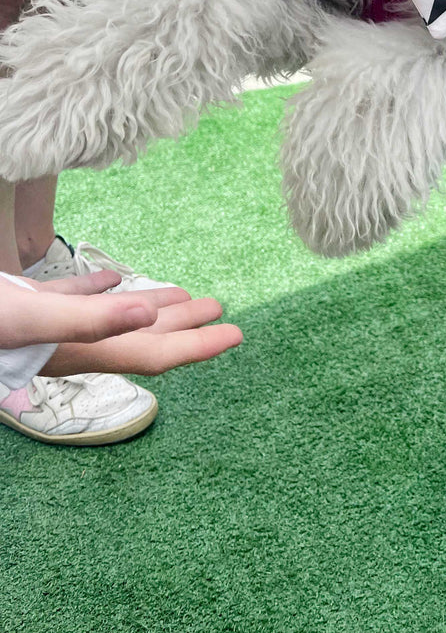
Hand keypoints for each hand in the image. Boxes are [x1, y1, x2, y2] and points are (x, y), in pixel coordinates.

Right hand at [0, 273, 242, 375]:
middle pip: (140, 338)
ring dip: (146, 308)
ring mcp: (44, 325)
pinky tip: (109, 278)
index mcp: (78, 350)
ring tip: (183, 297)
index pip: (152, 354)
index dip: (197, 345)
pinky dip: (95, 291)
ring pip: (109, 317)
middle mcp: (68, 343)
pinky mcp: (21, 306)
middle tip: (223, 311)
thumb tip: (144, 315)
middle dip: (184, 327)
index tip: (237, 334)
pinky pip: (69, 299)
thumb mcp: (28, 316)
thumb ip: (86, 319)